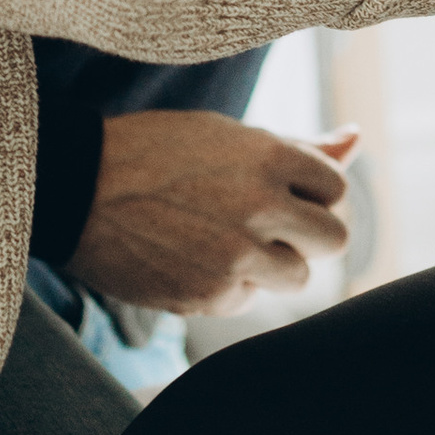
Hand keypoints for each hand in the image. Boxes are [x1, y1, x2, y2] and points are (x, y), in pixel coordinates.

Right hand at [65, 109, 354, 316]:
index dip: (314, 192)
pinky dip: (231, 285)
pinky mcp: (210, 296)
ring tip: (230, 241)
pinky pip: (248, 299)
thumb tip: (356, 139)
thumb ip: (298, 147)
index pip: (337, 187)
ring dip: (274, 264)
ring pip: (297, 277)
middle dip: (309, 233)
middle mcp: (261, 208)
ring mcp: (237, 257)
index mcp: (269, 157)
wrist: (78, 189)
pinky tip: (195, 258)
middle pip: (332, 239)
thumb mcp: (226, 135)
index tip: (287, 192)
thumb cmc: (155, 151)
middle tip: (272, 224)